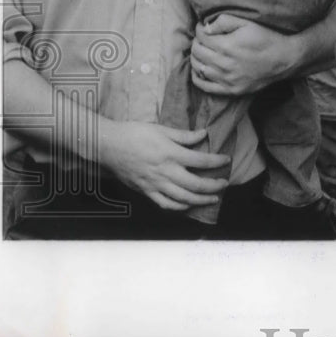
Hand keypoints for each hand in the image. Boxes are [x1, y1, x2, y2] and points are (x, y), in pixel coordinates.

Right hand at [99, 121, 228, 210]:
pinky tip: (188, 205)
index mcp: (170, 154)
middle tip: (224, 183)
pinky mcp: (145, 191)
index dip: (217, 162)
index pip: (201, 161)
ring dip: (201, 200)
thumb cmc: (133, 134)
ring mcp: (154, 184)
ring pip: (183, 198)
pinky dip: (179, 207)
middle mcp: (165, 172)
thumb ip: (184, 135)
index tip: (227, 160)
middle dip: (213, 186)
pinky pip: (165, 204)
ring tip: (213, 199)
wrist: (108, 146)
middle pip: (195, 185)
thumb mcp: (161, 129)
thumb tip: (203, 134)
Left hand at [190, 14, 295, 96]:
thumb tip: (206, 27)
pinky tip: (202, 68)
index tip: (205, 26)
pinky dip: (198, 76)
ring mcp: (226, 79)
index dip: (200, 28)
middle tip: (205, 38)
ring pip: (197, 67)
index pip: (201, 36)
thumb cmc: (267, 38)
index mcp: (226, 45)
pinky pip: (204, 86)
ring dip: (197, 57)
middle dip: (197, 41)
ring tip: (204, 50)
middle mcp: (223, 64)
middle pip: (196, 51)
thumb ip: (224, 21)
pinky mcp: (231, 89)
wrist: (285, 59)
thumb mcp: (247, 23)